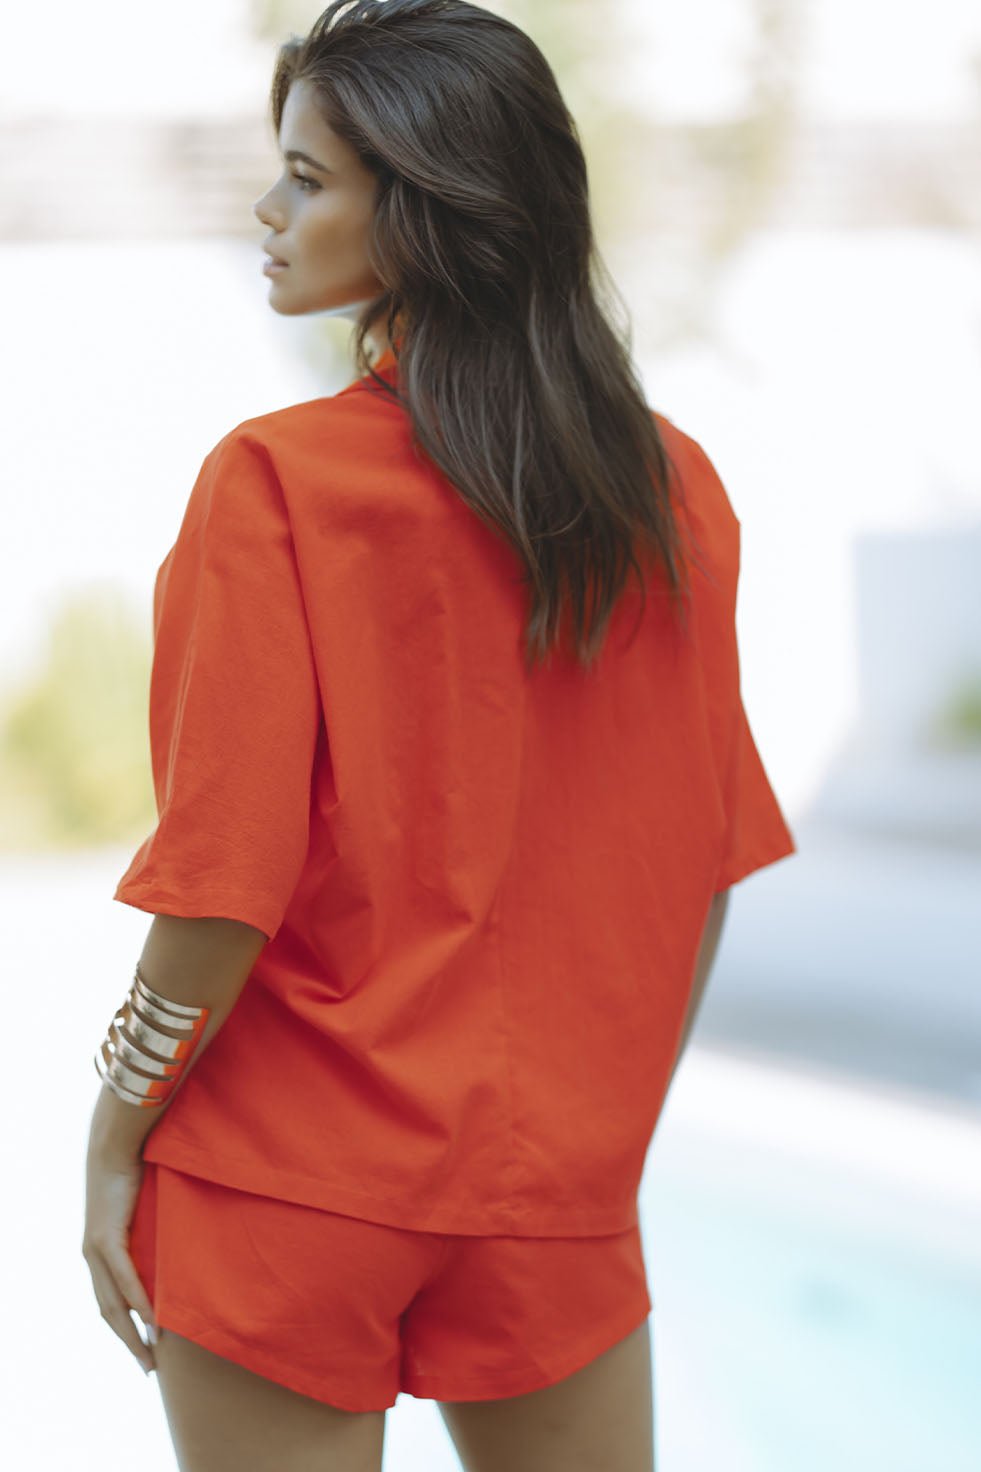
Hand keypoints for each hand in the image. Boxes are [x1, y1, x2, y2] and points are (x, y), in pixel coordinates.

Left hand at [82, 1145, 157, 1376]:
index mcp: (98, 1251)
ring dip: (133, 1332)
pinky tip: (154, 1320)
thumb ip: (151, 1232)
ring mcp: (96, 1249)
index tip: (144, 1350)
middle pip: (109, 1312)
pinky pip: (124, 1279)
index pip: (110, 1301)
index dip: (125, 1329)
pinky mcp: (105, 1239)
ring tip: (153, 1354)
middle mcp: (92, 1256)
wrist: (116, 1144)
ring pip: (114, 1304)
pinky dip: (139, 1302)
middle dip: (129, 1342)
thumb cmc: (133, 1170)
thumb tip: (176, 1245)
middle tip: (149, 1367)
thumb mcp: (143, 1211)